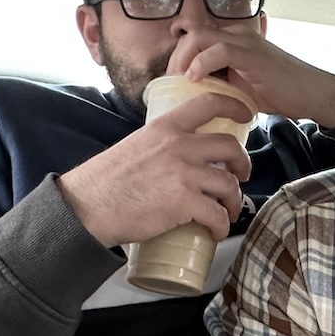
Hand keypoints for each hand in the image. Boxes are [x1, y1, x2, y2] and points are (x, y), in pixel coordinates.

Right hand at [57, 92, 254, 248]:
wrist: (87, 206)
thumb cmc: (106, 181)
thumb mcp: (135, 145)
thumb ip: (160, 144)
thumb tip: (177, 154)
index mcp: (165, 128)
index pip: (208, 103)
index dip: (234, 106)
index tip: (246, 115)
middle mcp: (178, 146)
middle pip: (230, 147)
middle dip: (243, 163)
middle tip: (241, 175)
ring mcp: (183, 174)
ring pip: (229, 185)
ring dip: (234, 202)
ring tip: (227, 213)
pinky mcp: (183, 203)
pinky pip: (217, 215)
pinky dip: (221, 226)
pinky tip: (215, 231)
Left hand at [169, 26, 334, 126]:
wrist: (312, 94)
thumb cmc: (282, 93)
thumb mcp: (243, 87)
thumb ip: (221, 83)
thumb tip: (194, 95)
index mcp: (233, 41)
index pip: (194, 39)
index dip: (179, 58)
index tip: (172, 81)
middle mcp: (237, 35)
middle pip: (191, 35)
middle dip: (175, 58)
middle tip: (170, 83)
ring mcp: (245, 41)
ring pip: (200, 37)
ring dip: (183, 59)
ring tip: (179, 81)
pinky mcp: (252, 52)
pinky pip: (219, 49)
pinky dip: (201, 63)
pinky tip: (194, 79)